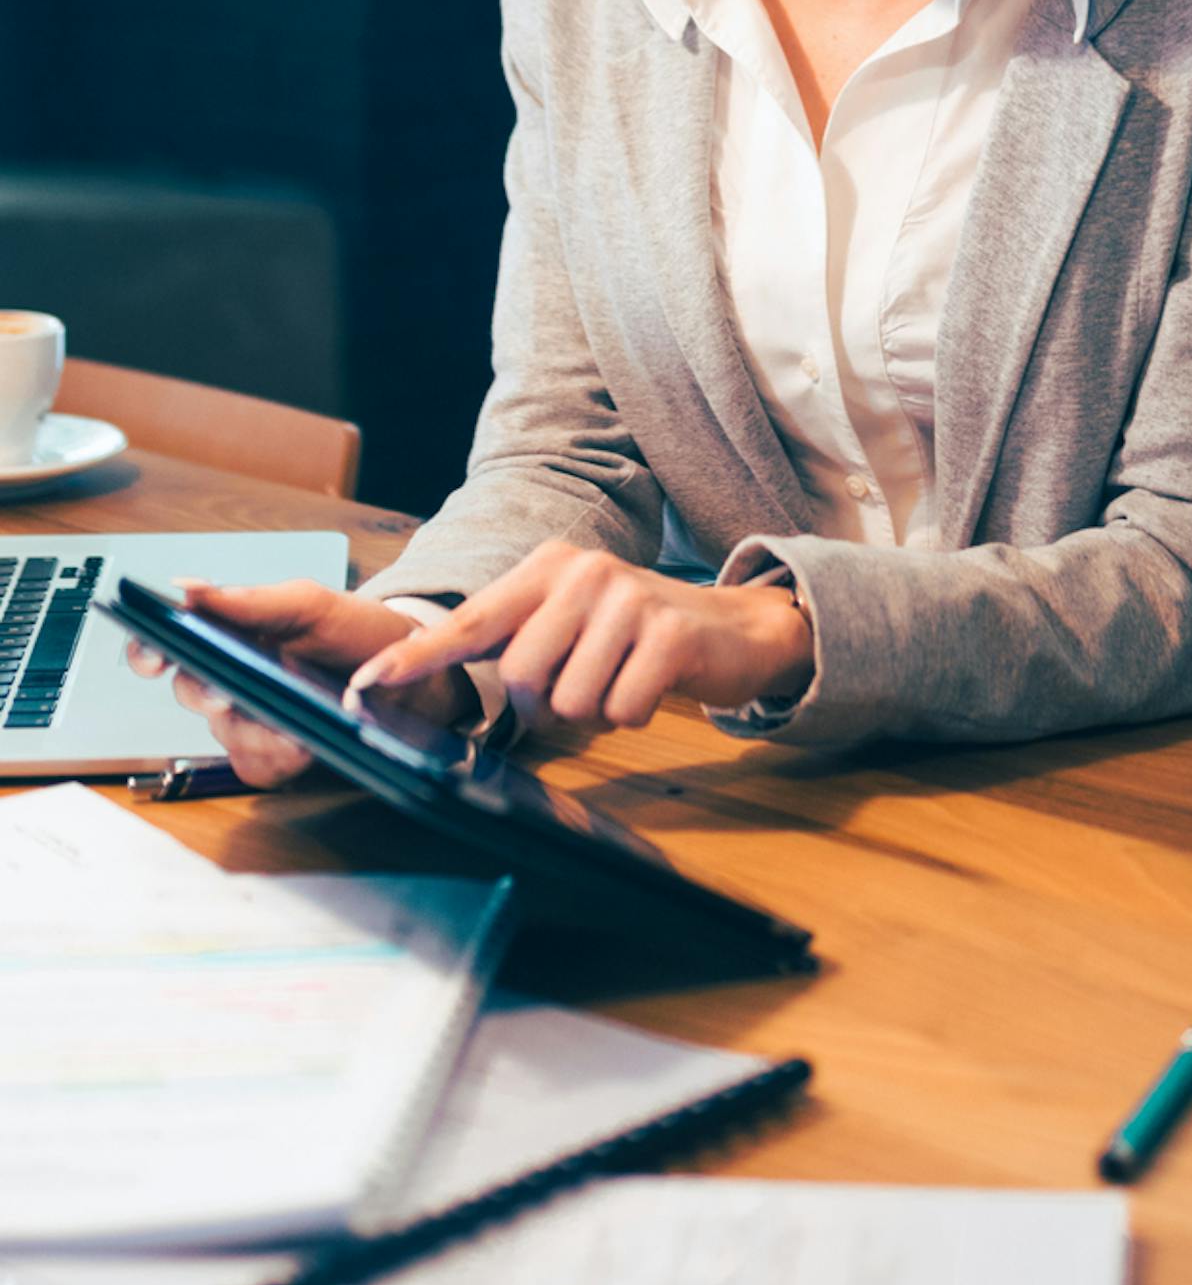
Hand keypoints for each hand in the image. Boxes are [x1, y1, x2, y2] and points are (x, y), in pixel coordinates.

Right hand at [123, 581, 475, 789]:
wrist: (414, 672)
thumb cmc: (358, 630)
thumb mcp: (309, 604)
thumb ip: (247, 601)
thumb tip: (184, 587)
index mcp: (232, 633)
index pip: (170, 642)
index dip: (148, 651)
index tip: (154, 655)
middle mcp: (233, 676)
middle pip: (190, 692)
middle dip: (208, 695)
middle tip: (230, 695)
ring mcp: (253, 718)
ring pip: (224, 736)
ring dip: (256, 732)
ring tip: (293, 723)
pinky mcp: (276, 753)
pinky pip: (254, 767)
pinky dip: (278, 758)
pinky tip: (304, 744)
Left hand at [342, 540, 815, 732]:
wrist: (732, 626)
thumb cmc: (632, 634)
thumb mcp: (569, 622)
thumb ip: (513, 644)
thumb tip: (442, 684)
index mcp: (546, 569)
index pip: (470, 622)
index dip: (417, 659)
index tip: (365, 685)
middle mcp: (582, 573)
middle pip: (522, 678)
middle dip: (547, 705)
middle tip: (585, 684)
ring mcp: (628, 600)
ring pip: (569, 703)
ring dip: (594, 711)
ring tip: (621, 679)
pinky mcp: (669, 635)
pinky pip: (619, 711)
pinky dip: (632, 715)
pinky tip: (652, 685)